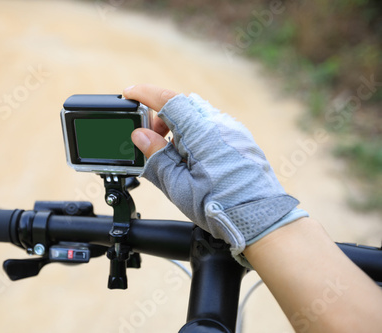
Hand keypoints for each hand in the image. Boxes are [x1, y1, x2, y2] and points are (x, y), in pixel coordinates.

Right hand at [124, 84, 307, 264]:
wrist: (260, 219)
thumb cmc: (221, 207)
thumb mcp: (179, 185)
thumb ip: (156, 156)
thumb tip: (140, 135)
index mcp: (202, 132)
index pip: (168, 100)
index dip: (145, 94)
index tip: (129, 94)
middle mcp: (220, 124)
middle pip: (182, 106)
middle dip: (160, 117)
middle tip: (148, 140)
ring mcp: (233, 131)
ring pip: (196, 116)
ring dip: (177, 127)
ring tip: (170, 155)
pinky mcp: (240, 140)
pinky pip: (210, 126)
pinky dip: (193, 134)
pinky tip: (190, 158)